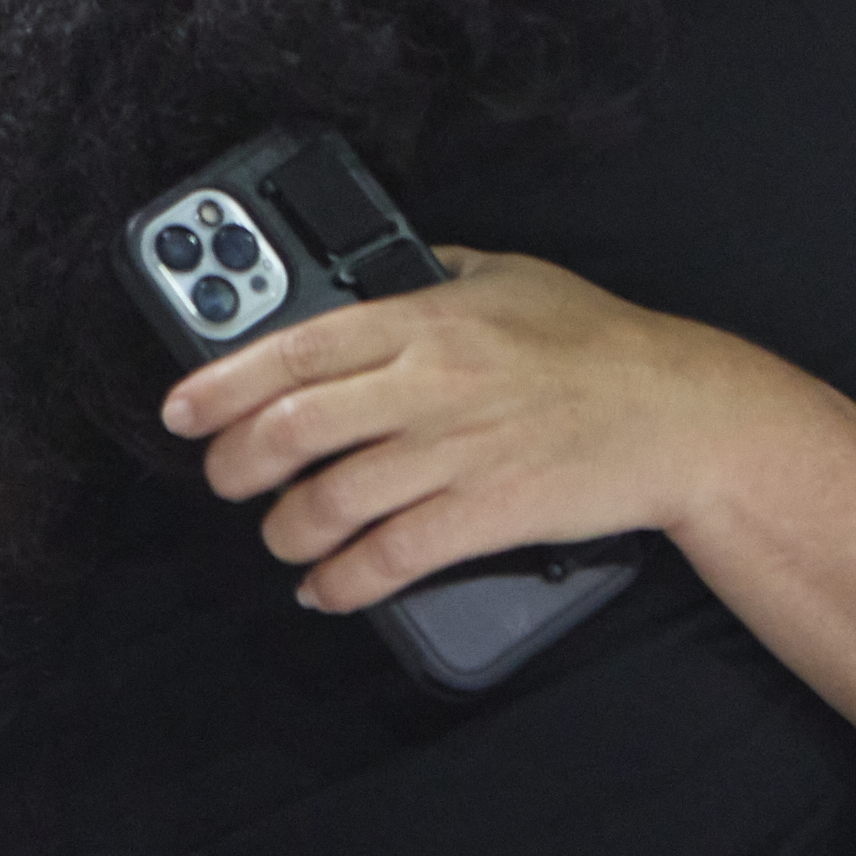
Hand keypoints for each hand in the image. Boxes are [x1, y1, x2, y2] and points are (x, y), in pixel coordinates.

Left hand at [159, 251, 803, 612]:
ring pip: (329, 503)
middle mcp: (431, 384)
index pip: (299, 346)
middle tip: (224, 476)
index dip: (222, 380)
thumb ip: (434, 271)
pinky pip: (387, 559)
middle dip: (236, 464)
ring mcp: (455, 453)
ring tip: (283, 535)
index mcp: (429, 318)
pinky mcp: (483, 515)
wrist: (675, 412)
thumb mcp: (509, 273)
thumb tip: (377, 270)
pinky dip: (341, 583)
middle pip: (294, 428)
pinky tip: (326, 586)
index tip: (179, 408)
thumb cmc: (597, 342)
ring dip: (286, 531)